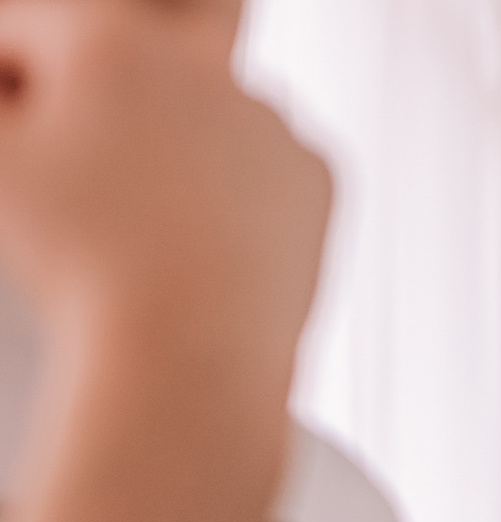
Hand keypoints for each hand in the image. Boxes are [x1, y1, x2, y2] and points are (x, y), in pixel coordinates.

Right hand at [0, 0, 328, 388]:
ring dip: (172, 126)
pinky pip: (263, 158)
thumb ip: (0, 107)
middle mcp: (202, 66)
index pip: (30, 27)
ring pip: (206, 98)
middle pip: (147, 28)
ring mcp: (269, 118)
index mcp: (112, 41)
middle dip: (107, 65)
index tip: (16, 131)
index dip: (6, 78)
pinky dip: (233, 181)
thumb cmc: (82, 268)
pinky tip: (198, 229)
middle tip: (91, 129)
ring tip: (138, 197)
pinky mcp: (315, 175)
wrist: (190, 355)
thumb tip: (20, 102)